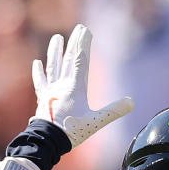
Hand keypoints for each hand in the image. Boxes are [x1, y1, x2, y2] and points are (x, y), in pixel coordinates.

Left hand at [32, 24, 133, 147]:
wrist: (47, 140)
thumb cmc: (72, 131)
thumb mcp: (97, 122)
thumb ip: (114, 111)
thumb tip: (131, 102)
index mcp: (76, 87)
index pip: (81, 60)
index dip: (84, 43)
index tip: (86, 30)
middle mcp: (62, 85)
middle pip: (69, 59)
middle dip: (74, 43)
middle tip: (78, 28)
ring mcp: (51, 91)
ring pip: (53, 66)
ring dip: (55, 52)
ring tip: (56, 38)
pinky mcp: (43, 99)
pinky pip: (41, 82)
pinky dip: (39, 72)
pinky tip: (37, 63)